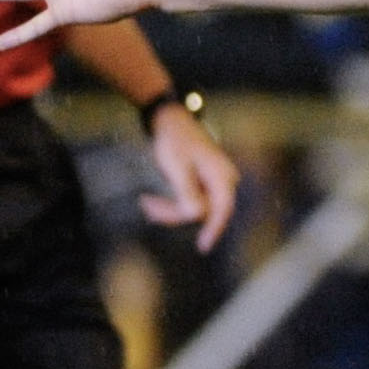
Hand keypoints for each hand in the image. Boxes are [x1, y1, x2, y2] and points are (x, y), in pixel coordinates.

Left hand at [141, 100, 239, 253]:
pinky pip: (190, 201)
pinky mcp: (203, 183)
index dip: (213, 230)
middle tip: (147, 207)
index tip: (203, 248)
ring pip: (195, 208)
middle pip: (203, 211)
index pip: (221, 210)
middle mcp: (223, 181)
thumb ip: (187, 192)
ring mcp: (213, 183)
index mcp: (222, 177)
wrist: (171, 120)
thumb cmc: (175, 140)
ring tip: (145, 203)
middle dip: (174, 214)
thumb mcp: (177, 166)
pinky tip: (153, 202)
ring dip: (170, 210)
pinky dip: (171, 203)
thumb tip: (196, 216)